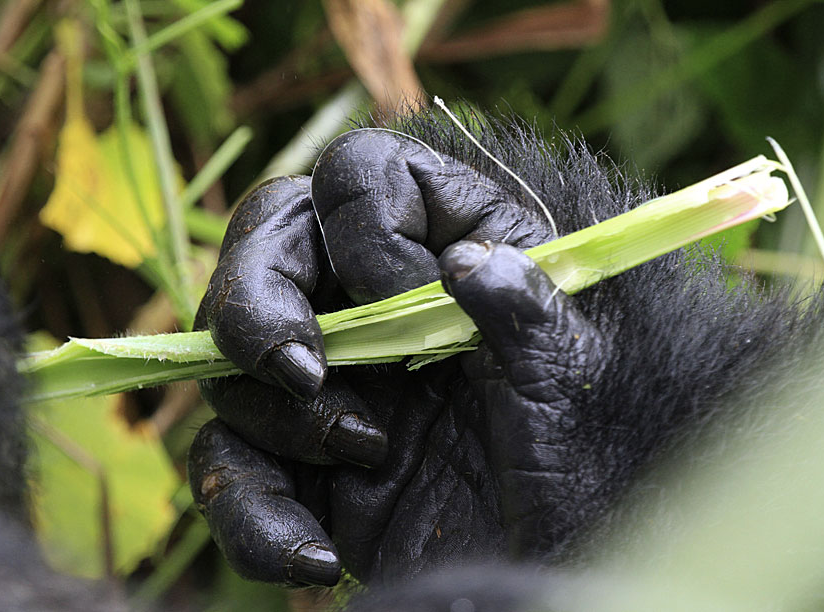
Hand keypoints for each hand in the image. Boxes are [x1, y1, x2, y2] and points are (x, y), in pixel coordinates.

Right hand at [188, 129, 605, 585]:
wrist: (564, 574)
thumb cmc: (592, 469)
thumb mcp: (574, 384)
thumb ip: (526, 313)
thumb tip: (469, 262)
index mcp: (448, 246)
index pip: (360, 177)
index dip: (362, 231)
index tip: (406, 304)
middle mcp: (373, 300)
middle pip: (265, 246)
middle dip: (259, 308)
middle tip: (300, 370)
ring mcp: (333, 379)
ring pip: (233, 359)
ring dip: (274, 416)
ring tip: (369, 456)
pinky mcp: (301, 460)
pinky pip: (231, 464)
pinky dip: (250, 513)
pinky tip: (318, 556)